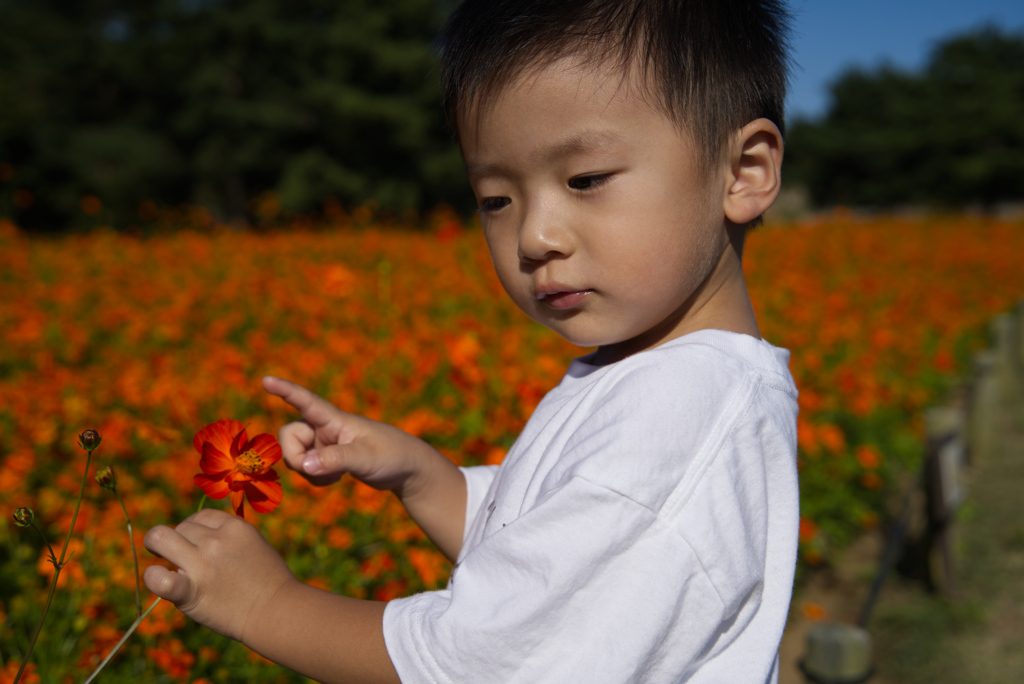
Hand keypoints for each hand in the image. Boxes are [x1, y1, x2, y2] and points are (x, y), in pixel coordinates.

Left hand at [143, 509, 295, 641]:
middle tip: (185, 561)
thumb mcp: (254, 544)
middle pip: (181, 527)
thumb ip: (228, 536)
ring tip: (166, 565)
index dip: (195, 531)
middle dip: (180, 541)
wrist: (277, 612)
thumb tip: (197, 535)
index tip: (198, 547)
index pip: (201, 516)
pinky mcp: (192, 591)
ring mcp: (203, 563)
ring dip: (160, 550)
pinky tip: (158, 579)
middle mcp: (217, 540)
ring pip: (160, 538)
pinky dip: (153, 578)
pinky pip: (159, 579)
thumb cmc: (268, 581)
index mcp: (235, 526)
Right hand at [261, 375, 433, 496]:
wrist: (407, 469)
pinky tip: (337, 479)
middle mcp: (325, 429)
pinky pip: (306, 470)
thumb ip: (336, 460)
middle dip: (294, 458)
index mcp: (336, 420)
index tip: (266, 380)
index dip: (286, 391)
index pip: (307, 402)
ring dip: (309, 472)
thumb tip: (304, 464)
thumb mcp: (366, 458)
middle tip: (314, 471)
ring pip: (295, 457)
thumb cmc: (392, 455)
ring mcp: (324, 444)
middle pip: (288, 437)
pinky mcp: (327, 459)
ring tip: (337, 476)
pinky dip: (315, 479)